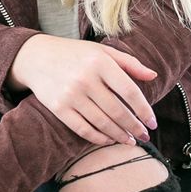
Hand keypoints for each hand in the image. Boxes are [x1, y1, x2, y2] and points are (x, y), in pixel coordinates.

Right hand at [8, 35, 157, 144]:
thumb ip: (129, 62)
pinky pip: (83, 129)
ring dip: (119, 135)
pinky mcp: (59, 108)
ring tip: (130, 140)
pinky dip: (99, 138)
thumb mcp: (102, 50)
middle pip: (117, 111)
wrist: (37, 57)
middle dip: (134, 127)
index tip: (152, 122)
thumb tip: (153, 76)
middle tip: (145, 136)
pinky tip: (109, 140)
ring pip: (102, 123)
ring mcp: (71, 95)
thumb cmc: (75, 53)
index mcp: (100, 62)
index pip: (129, 91)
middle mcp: (86, 79)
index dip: (144, 109)